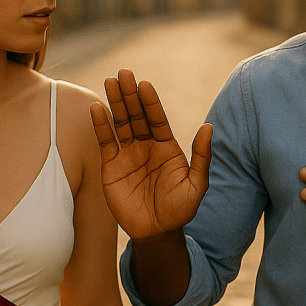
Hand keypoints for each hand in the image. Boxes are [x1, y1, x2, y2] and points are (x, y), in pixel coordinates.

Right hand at [90, 69, 212, 240]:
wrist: (157, 232)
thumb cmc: (180, 209)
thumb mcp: (196, 184)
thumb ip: (201, 156)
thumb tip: (209, 127)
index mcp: (167, 146)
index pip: (157, 118)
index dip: (151, 102)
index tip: (145, 85)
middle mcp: (147, 145)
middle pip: (137, 115)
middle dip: (130, 95)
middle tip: (124, 73)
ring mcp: (128, 154)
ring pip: (120, 123)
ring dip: (115, 102)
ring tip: (110, 81)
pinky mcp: (111, 166)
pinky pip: (105, 142)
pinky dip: (100, 126)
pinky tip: (97, 108)